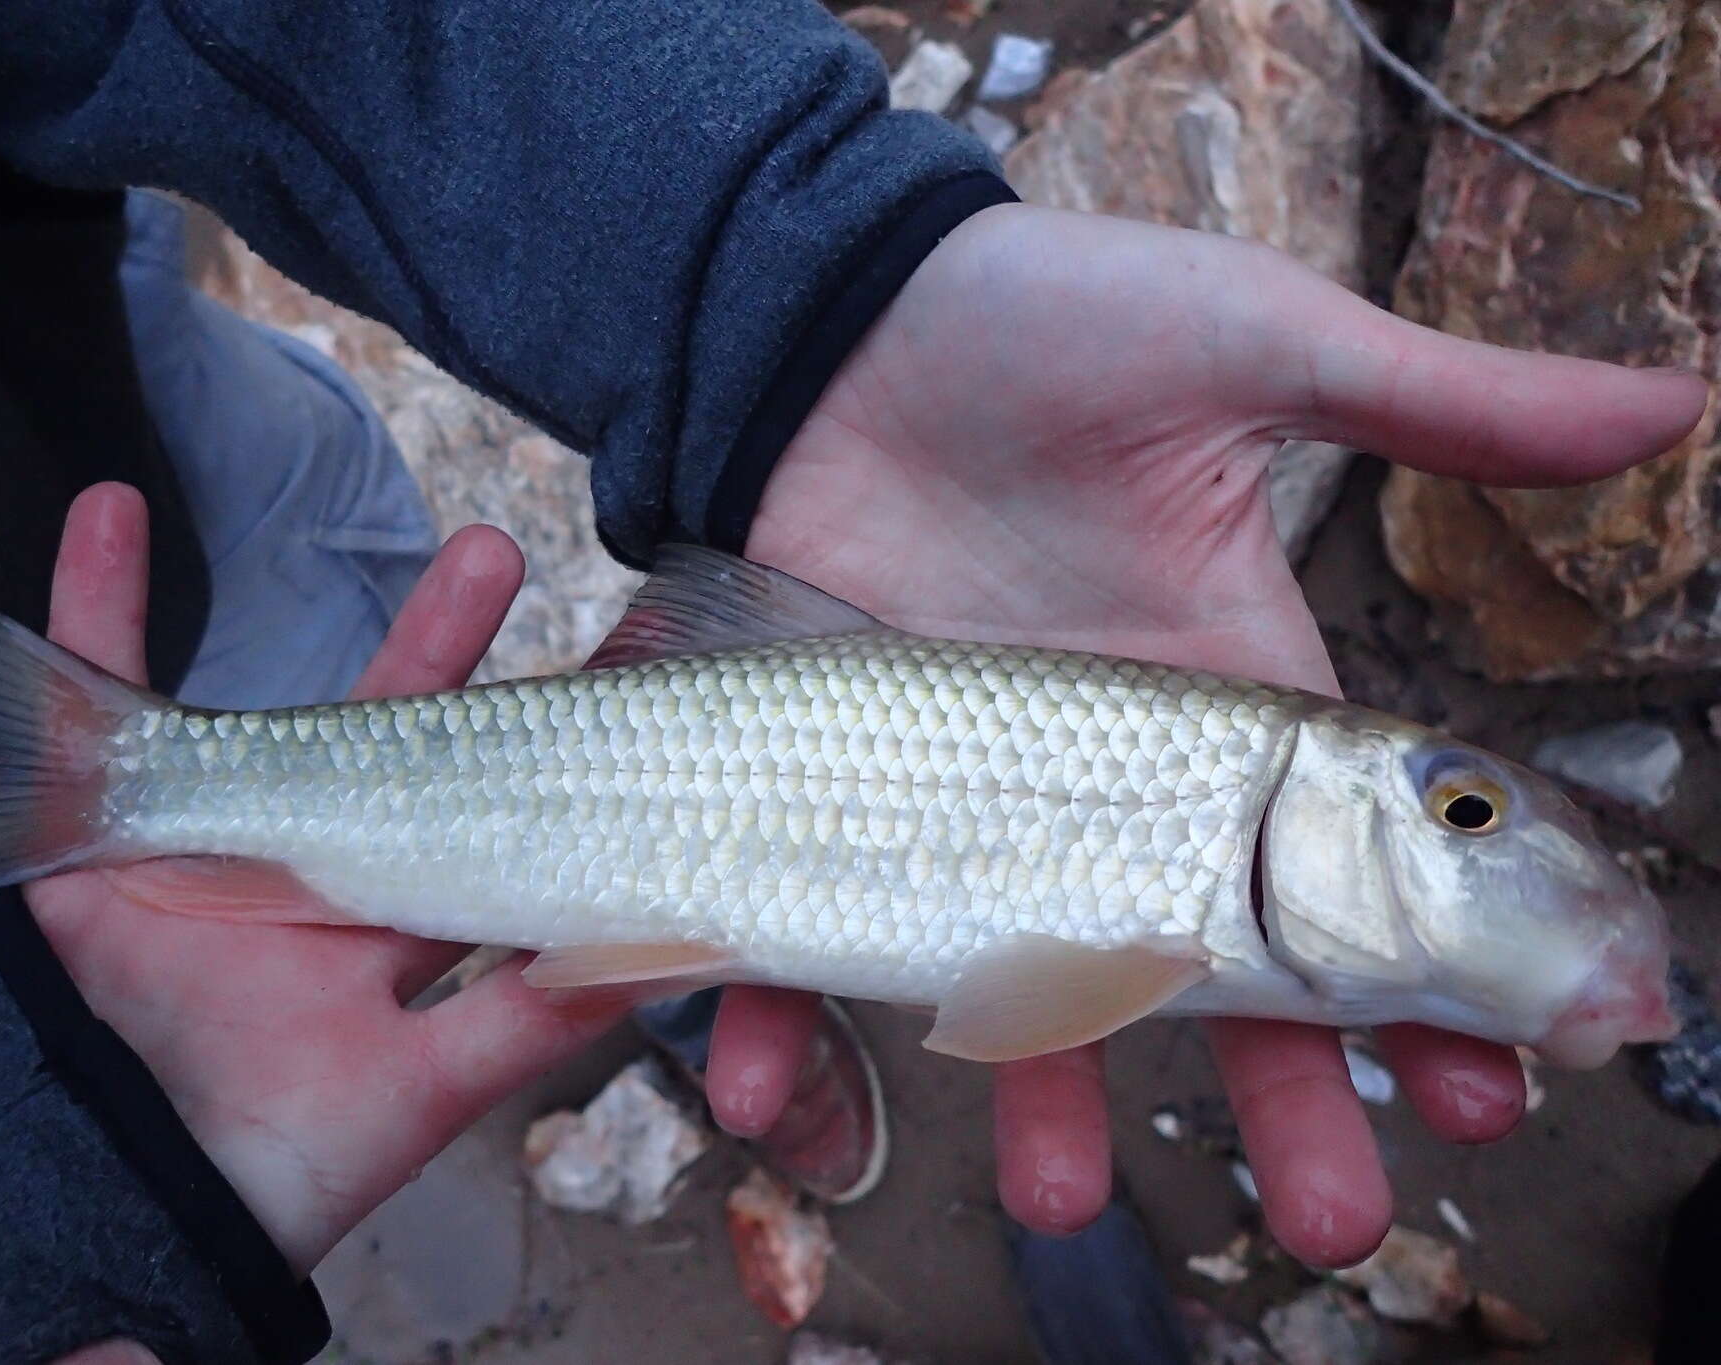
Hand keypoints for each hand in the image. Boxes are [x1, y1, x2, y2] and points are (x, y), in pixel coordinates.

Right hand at [27, 486, 627, 1279]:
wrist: (129, 1195)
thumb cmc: (283, 1164)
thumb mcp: (425, 1091)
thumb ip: (527, 1025)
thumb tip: (658, 965)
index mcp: (399, 926)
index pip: (485, 816)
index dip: (535, 740)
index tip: (604, 669)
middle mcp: (321, 880)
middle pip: (390, 733)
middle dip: (439, 642)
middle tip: (495, 549)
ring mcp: (218, 850)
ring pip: (266, 702)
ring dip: (313, 613)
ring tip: (304, 484)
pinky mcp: (105, 837)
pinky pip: (93, 693)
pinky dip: (91, 603)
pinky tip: (108, 507)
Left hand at [717, 204, 1710, 1264]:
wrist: (827, 319)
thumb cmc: (1045, 322)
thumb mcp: (1251, 344)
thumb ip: (1437, 402)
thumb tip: (1674, 401)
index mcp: (1222, 706)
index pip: (1348, 876)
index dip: (1424, 985)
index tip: (1493, 1083)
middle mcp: (1105, 782)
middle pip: (1204, 971)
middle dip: (1269, 1098)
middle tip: (1330, 1215)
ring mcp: (964, 801)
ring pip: (1011, 985)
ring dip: (1032, 1099)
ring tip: (1053, 1196)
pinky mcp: (833, 792)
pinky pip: (808, 928)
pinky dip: (782, 1012)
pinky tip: (770, 1080)